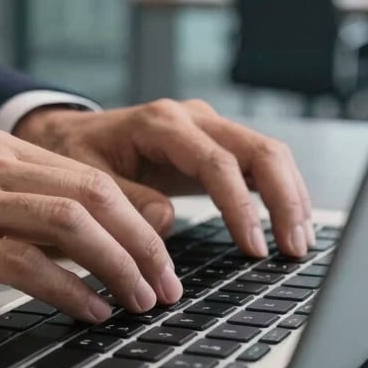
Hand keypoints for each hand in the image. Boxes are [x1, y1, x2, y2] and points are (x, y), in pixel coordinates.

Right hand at [0, 130, 182, 321]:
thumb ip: (19, 206)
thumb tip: (85, 241)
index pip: (92, 175)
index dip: (139, 216)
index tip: (165, 253)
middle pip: (94, 193)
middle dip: (144, 242)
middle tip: (168, 284)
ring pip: (70, 221)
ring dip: (118, 265)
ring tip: (142, 301)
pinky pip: (25, 262)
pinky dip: (69, 289)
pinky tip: (90, 311)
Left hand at [14, 100, 314, 259]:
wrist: (70, 136)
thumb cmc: (75, 157)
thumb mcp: (85, 180)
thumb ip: (124, 200)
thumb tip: (166, 222)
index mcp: (159, 124)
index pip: (216, 162)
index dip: (240, 206)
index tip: (254, 248)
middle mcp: (191, 118)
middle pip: (258, 149)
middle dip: (284, 200)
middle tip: (293, 249)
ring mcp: (207, 127)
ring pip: (267, 153)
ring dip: (290, 197)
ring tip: (298, 245)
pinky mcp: (215, 143)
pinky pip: (259, 162)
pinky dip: (280, 192)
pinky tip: (290, 225)